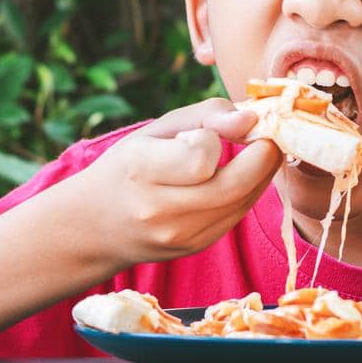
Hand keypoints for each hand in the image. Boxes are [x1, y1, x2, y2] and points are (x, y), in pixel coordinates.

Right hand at [79, 98, 282, 271]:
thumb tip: (251, 119)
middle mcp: (159, 210)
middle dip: (264, 154)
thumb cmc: (127, 166)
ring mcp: (178, 235)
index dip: (215, 138)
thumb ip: (205, 115)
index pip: (201, 156)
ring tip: (254, 151)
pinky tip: (236, 177)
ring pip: (243, 201)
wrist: (95, 226)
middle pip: (235, 185)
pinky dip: (247, 192)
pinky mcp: (194, 247)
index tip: (215, 129)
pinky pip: (237, 215)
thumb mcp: (155, 129)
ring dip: (261, 173)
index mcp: (141, 170)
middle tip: (266, 134)